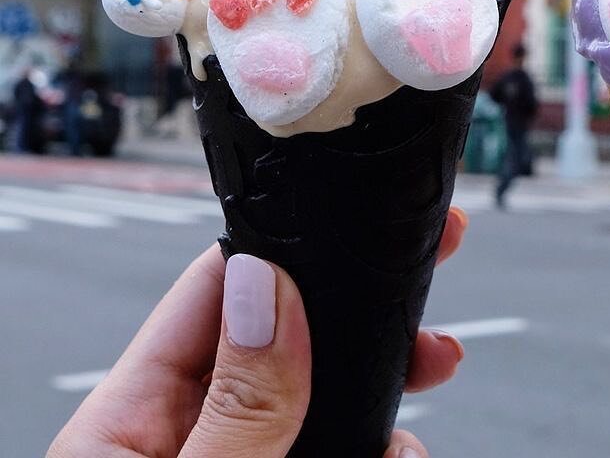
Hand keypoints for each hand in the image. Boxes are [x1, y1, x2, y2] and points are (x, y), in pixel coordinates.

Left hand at [48, 206, 470, 457]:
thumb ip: (233, 409)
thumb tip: (267, 290)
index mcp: (129, 423)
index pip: (212, 296)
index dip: (286, 247)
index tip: (355, 224)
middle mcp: (180, 442)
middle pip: (280, 341)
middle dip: (359, 315)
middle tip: (427, 290)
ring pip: (314, 402)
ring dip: (378, 388)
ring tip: (431, 381)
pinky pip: (326, 451)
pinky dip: (373, 445)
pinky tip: (401, 451)